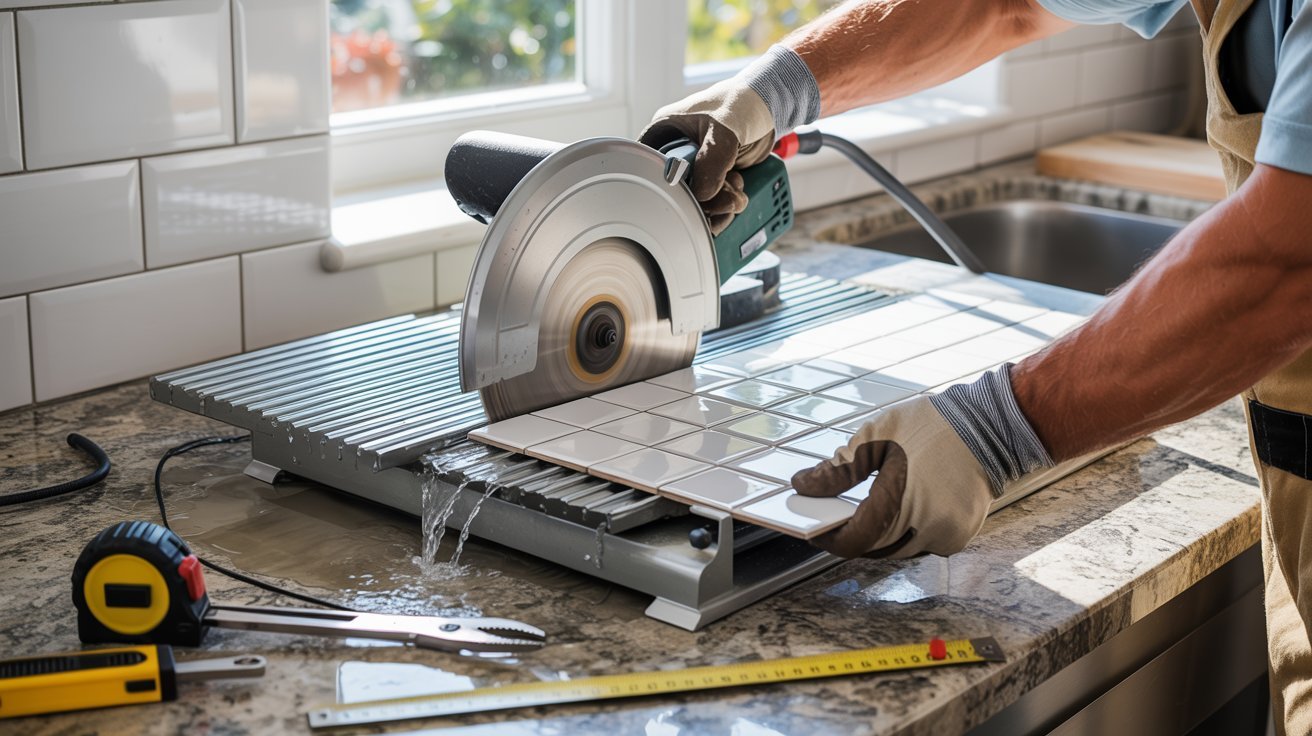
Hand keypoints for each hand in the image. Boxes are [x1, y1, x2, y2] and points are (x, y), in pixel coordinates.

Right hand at [638, 80, 774, 233]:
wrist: (769, 110)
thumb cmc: (741, 105)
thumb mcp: (723, 129)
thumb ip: (711, 162)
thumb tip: (702, 195)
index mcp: (664, 134)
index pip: (650, 168)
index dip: (667, 187)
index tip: (690, 196)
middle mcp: (675, 154)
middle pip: (675, 193)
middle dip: (702, 202)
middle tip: (725, 197)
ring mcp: (695, 170)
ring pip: (695, 203)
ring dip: (719, 206)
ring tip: (737, 194)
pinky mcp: (712, 181)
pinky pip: (711, 205)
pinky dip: (726, 208)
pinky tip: (739, 194)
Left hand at [791, 366, 1061, 557]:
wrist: (990, 426)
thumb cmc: (931, 426)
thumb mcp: (875, 438)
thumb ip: (837, 469)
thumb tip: (803, 486)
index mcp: (900, 500)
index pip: (854, 540)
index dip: (829, 538)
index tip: (811, 530)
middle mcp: (925, 527)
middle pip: (873, 548)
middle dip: (851, 535)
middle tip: (831, 518)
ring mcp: (945, 536)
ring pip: (896, 549)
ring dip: (876, 536)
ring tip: (858, 513)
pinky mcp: (959, 536)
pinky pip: (920, 544)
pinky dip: (902, 533)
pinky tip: (894, 513)